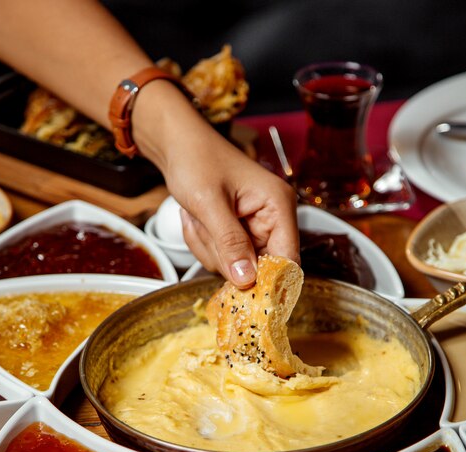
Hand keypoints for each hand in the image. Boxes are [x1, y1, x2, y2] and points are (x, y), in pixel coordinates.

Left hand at [133, 81, 299, 287]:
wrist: (177, 145)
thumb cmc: (195, 159)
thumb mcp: (209, 203)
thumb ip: (230, 242)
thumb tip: (247, 279)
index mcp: (278, 205)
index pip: (287, 259)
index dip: (268, 281)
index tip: (243, 292)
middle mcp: (273, 218)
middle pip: (260, 267)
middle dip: (226, 257)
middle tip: (206, 230)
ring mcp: (255, 227)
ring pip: (238, 266)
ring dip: (211, 249)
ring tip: (199, 219)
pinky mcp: (240, 233)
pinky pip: (225, 257)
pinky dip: (206, 245)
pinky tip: (198, 221)